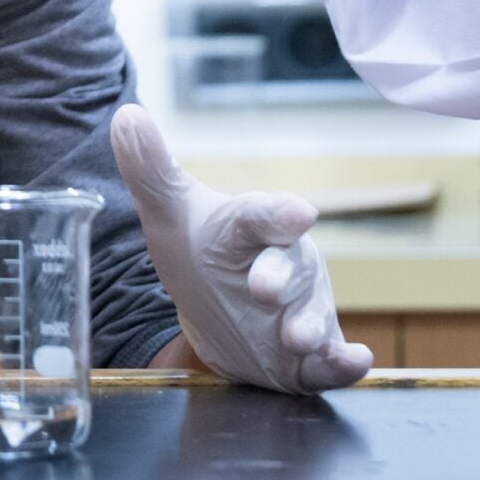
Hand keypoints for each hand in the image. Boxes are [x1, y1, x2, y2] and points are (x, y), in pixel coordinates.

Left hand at [110, 104, 371, 393]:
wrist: (217, 312)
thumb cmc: (200, 252)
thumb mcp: (169, 214)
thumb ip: (150, 170)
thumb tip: (125, 115)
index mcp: (253, 226)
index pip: (264, 215)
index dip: (279, 214)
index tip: (297, 212)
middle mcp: (286, 262)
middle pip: (290, 265)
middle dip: (280, 275)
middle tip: (263, 287)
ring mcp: (303, 306)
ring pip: (313, 313)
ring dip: (310, 325)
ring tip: (298, 337)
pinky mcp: (313, 352)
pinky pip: (333, 359)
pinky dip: (345, 363)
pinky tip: (354, 364)